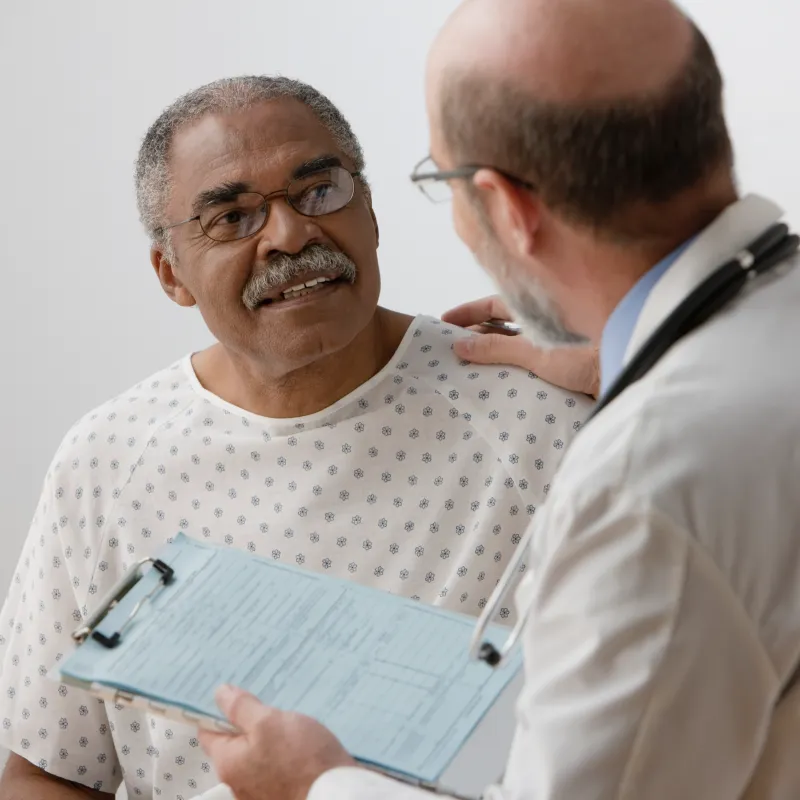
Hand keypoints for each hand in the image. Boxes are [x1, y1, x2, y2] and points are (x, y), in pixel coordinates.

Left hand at [198, 686, 355, 799]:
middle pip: (235, 742)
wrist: (336, 795)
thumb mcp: (269, 722)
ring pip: (258, 752)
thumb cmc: (301, 759)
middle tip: (268, 700)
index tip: (235, 690)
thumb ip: (241, 708)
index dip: (219, 708)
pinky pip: (275, 764)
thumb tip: (219, 694)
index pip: (209, 731)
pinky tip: (300, 738)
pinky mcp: (281, 792)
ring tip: (288, 715)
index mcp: (228, 763)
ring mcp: (260, 791)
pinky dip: (283, 750)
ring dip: (269, 735)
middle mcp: (238, 782)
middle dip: (249, 720)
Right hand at [443, 296, 599, 398]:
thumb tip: (459, 345)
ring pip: (515, 346)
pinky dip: (511, 371)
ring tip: (467, 371)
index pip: (493, 305)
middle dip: (476, 336)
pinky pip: (528, 365)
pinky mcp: (564, 366)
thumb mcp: (536, 351)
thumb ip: (497, 348)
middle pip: (502, 326)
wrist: (631, 372)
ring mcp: (554, 343)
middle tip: (449, 352)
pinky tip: (498, 384)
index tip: (443, 323)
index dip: (468, 313)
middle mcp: (545, 322)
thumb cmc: (588, 353)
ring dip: (493, 356)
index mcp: (537, 308)